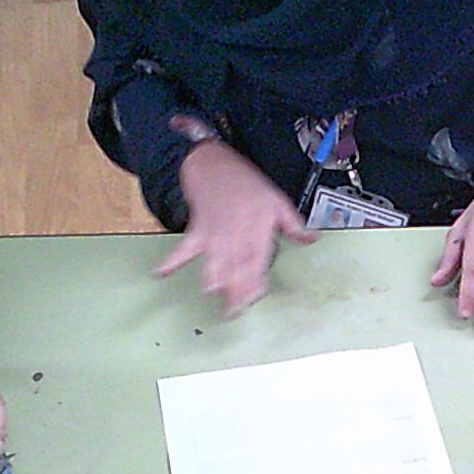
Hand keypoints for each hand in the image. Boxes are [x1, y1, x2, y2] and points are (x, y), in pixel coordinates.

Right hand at [162, 139, 314, 313]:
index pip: (259, 258)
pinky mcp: (196, 230)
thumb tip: (312, 238)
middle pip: (237, 265)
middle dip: (236, 289)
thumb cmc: (244, 182)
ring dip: (213, 279)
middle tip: (235, 310)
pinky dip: (171, 260)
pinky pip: (183, 248)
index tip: (256, 296)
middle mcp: (236, 232)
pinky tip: (161, 274)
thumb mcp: (277, 200)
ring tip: (213, 295)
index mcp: (257, 227)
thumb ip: (294, 224)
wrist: (213, 163)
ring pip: (214, 261)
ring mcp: (214, 232)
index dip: (257, 279)